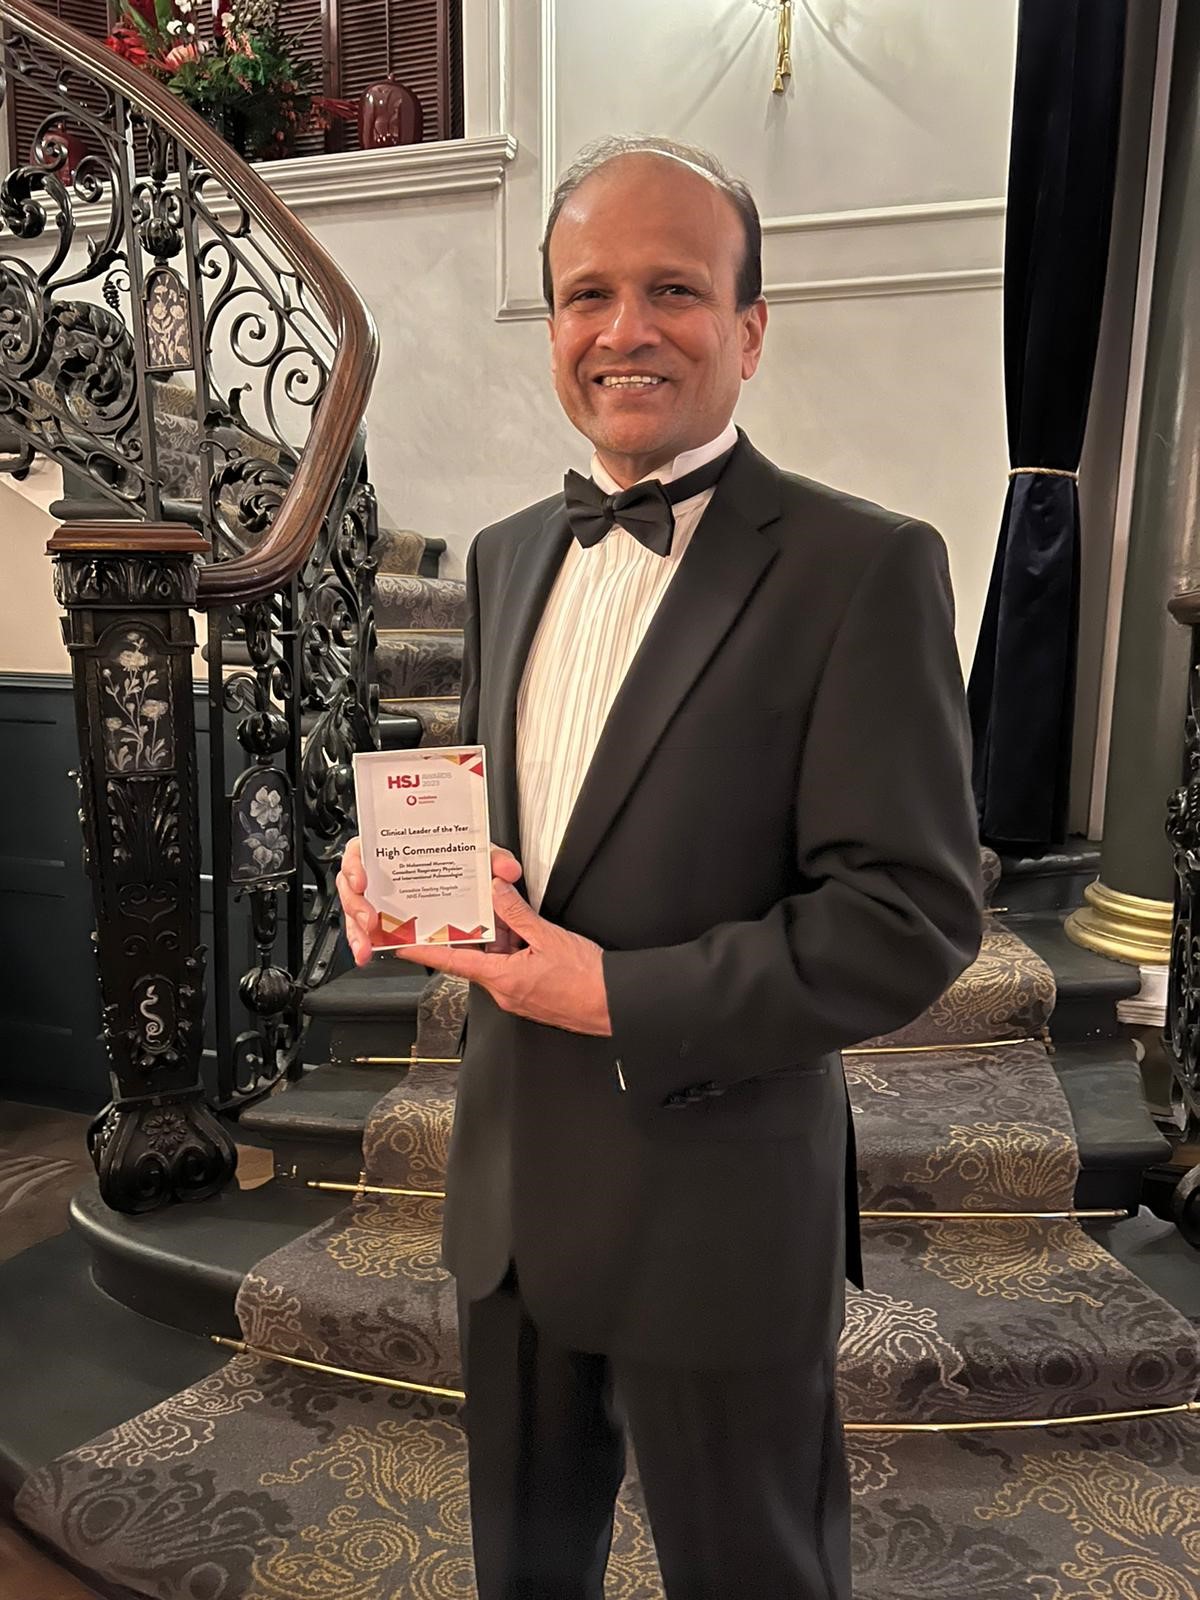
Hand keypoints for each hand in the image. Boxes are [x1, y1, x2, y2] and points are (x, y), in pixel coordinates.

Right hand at [336, 837, 524, 967]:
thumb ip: (496, 859)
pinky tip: (368, 953)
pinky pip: (365, 933)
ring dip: (356, 932)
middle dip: (355, 905)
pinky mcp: (383, 922)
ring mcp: (379, 898)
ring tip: (366, 946)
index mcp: (396, 848)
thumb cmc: (462, 860)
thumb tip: (506, 870)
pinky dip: (365, 944)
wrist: (473, 887)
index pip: (362, 848)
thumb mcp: (480, 856)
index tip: (363, 878)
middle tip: (369, 918)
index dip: (355, 863)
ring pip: (353, 913)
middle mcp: (382, 873)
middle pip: (351, 885)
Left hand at [390, 876, 611, 1035]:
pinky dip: (515, 950)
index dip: (423, 952)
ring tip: (514, 917)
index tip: (400, 944)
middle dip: (478, 931)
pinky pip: (512, 968)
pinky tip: (529, 935)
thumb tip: (497, 892)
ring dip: (502, 939)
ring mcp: (518, 995)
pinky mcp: (531, 995)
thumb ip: (519, 913)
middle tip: (475, 908)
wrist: (616, 1002)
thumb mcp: (549, 937)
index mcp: (502, 979)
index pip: (452, 962)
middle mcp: (504, 991)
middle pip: (477, 956)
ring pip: (496, 960)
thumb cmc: (588, 980)